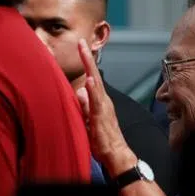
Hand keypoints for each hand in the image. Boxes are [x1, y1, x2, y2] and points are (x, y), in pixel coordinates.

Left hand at [75, 40, 135, 174]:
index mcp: (99, 100)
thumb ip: (84, 105)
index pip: (91, 77)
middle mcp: (103, 100)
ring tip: (85, 53)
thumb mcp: (88, 118)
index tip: (80, 47)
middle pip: (94, 75)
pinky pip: (97, 102)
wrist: (115, 154)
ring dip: (90, 69)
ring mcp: (103, 108)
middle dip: (87, 58)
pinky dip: (94, 91)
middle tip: (81, 41)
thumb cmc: (102, 138)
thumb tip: (79, 92)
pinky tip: (90, 81)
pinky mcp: (101, 117)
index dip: (86, 63)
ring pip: (96, 85)